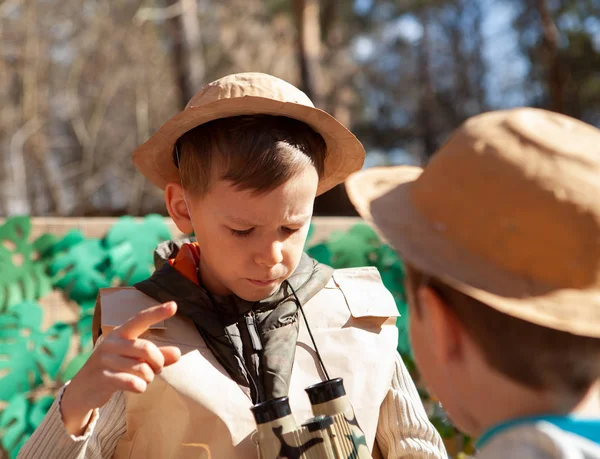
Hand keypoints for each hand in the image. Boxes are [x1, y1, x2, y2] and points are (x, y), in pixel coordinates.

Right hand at [61, 302, 180, 434]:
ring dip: (149, 377)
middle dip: (158, 362)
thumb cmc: (115, 368)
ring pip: (142, 368)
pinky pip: (132, 382)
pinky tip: (137, 387)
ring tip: (144, 379)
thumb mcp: (135, 358)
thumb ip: (157, 355)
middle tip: (157, 369)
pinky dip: (140, 387)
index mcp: (121, 332)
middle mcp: (112, 342)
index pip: (141, 319)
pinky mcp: (103, 377)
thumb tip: (178, 353)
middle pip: (147, 348)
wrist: (83, 389)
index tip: (174, 305)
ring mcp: (105, 359)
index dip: (157, 313)